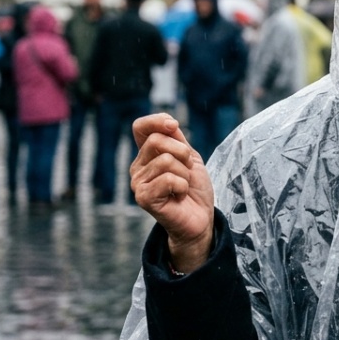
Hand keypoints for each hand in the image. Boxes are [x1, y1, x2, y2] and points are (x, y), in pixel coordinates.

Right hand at [130, 114, 214, 272]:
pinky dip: (182, 186)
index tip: (174, 126)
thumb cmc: (194, 189)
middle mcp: (137, 167)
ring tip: (183, 186)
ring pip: (166, 160)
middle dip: (182, 152)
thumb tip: (169, 122)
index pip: (140, 127)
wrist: (200, 218)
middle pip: (156, 140)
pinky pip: (168, 178)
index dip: (157, 121)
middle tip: (187, 171)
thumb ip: (177, 138)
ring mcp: (138, 183)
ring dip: (185, 173)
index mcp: (146, 155)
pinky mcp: (143, 198)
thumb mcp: (189, 157)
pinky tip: (179, 196)